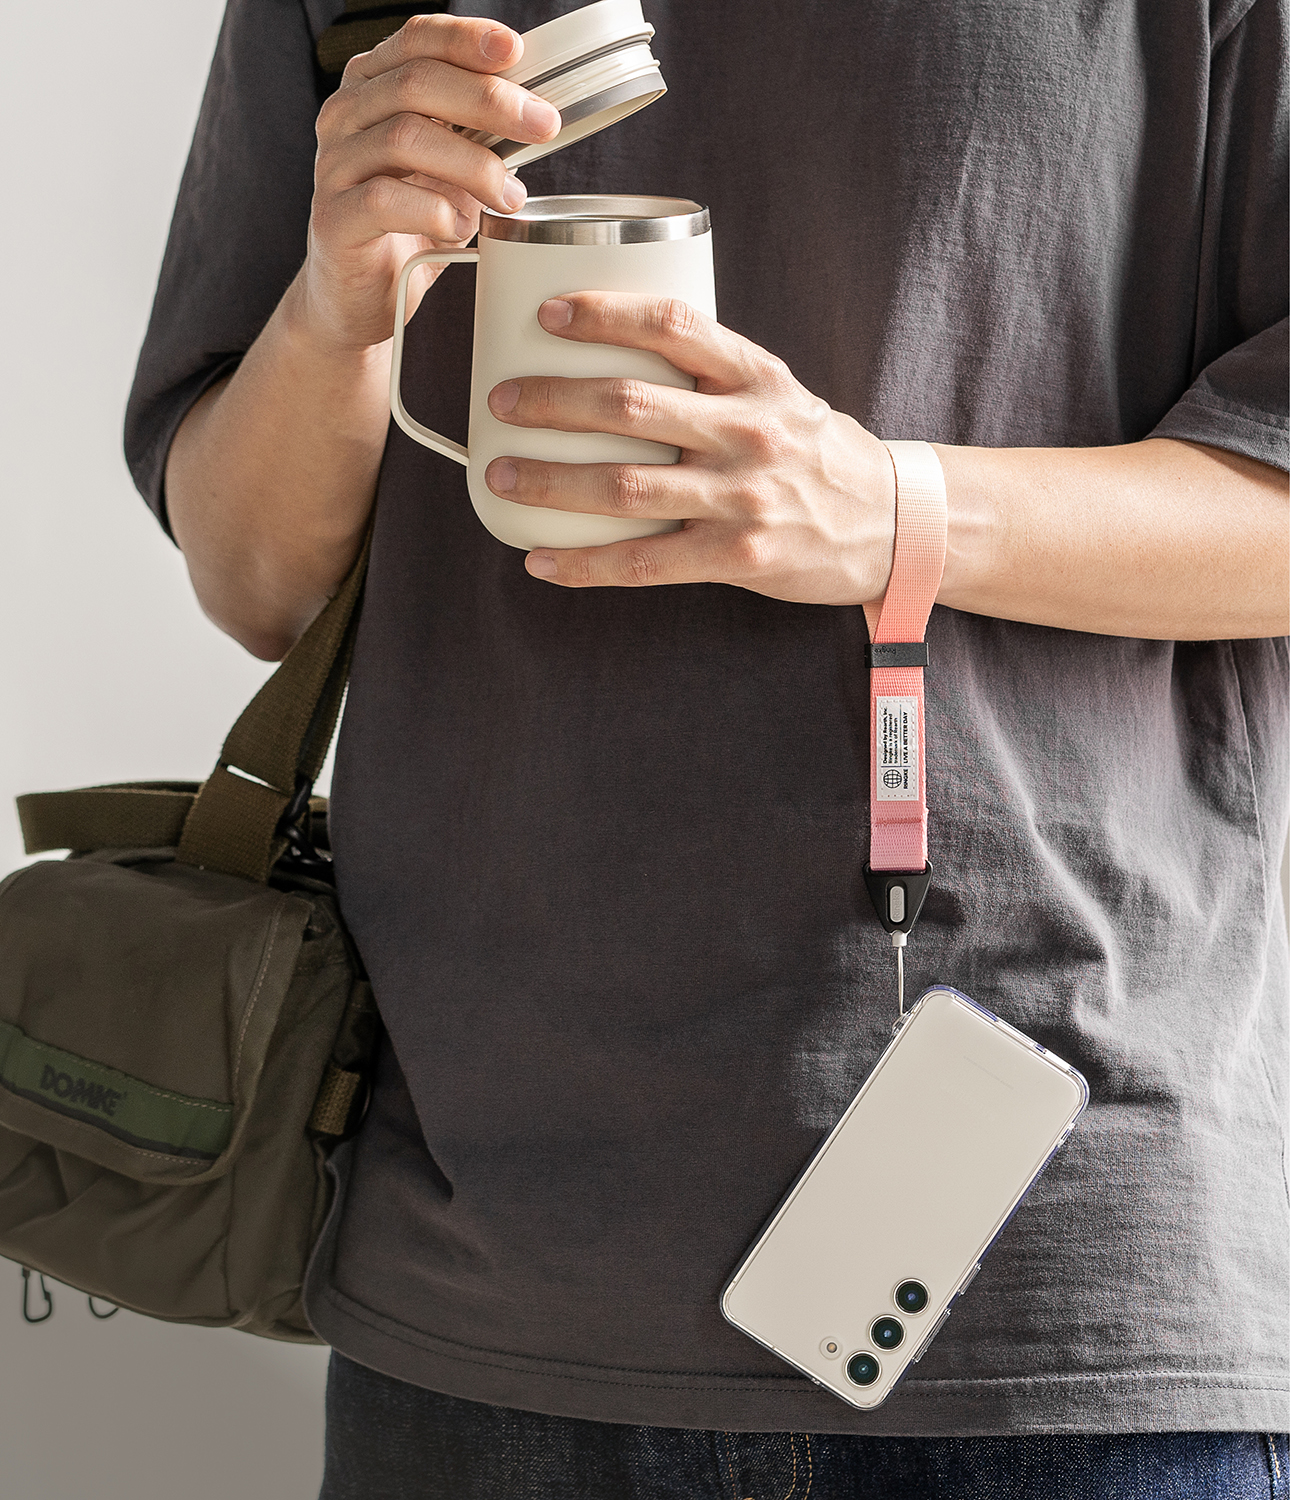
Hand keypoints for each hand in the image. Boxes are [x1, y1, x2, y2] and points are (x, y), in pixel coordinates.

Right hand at [298, 16, 560, 350]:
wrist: (361, 296)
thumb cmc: (409, 226)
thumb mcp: (450, 170)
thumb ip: (477, 135)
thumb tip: (537, 114)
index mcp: (372, 89)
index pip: (416, 40)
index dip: (466, 39)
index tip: (515, 50)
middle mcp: (345, 116)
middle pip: (416, 83)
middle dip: (489, 100)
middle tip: (542, 126)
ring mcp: (334, 165)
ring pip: (405, 137)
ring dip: (473, 165)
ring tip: (509, 197)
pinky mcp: (334, 217)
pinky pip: (386, 200)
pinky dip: (436, 212)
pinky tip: (461, 229)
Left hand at [483, 294, 898, 602]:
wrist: (891, 524)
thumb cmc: (816, 454)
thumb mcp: (777, 394)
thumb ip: (710, 377)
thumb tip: (612, 357)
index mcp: (756, 377)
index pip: (674, 325)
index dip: (606, 313)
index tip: (549, 312)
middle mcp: (749, 431)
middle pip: (631, 405)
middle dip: (552, 401)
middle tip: (501, 399)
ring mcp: (743, 497)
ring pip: (626, 486)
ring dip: (550, 482)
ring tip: (500, 476)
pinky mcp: (737, 556)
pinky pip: (644, 563)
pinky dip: (584, 564)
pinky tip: (539, 562)